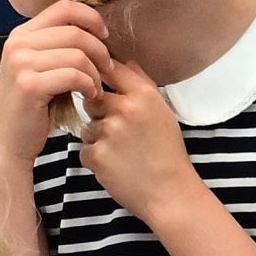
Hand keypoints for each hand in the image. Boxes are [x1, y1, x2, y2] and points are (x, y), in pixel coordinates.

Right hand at [0, 0, 111, 164]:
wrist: (7, 143)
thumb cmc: (31, 108)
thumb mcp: (41, 68)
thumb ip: (59, 47)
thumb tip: (96, 29)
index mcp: (21, 35)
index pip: (63, 7)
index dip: (91, 18)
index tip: (104, 37)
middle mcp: (17, 44)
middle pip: (75, 31)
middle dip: (100, 51)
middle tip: (107, 70)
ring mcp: (20, 63)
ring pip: (77, 54)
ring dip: (95, 73)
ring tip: (96, 88)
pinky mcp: (30, 85)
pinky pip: (74, 75)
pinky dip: (89, 85)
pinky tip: (90, 96)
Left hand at [79, 59, 200, 223]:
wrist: (170, 193)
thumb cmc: (168, 152)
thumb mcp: (163, 112)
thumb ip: (142, 84)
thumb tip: (125, 61)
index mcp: (144, 96)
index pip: (111, 69)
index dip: (103, 78)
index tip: (105, 90)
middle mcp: (125, 110)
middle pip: (92, 98)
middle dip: (99, 113)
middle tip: (119, 132)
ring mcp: (109, 132)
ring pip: (87, 126)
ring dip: (97, 138)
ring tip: (122, 152)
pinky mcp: (97, 155)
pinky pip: (84, 149)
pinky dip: (96, 158)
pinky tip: (116, 166)